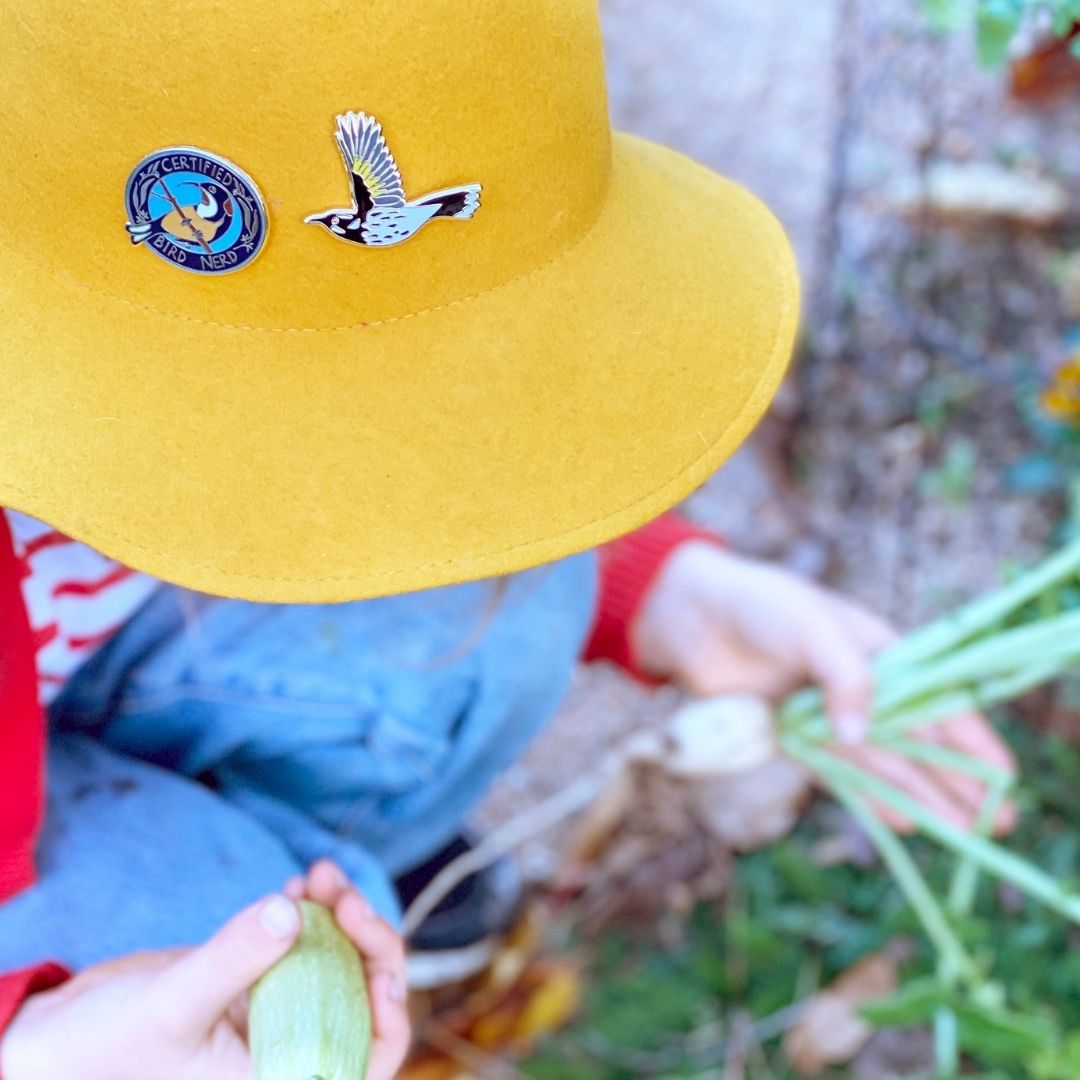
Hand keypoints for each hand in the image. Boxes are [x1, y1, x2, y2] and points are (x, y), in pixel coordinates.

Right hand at [2, 871, 409, 1079]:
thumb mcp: (170, 1003)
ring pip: (340, 964)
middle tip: (339, 890)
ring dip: (340, 915)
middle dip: (365, 940)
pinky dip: (311, 912)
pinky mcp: (259, 984)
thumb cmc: (104, 1046)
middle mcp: (289, 1051)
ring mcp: (278, 1014)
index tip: (374, 951)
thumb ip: (232, 960)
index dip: (389, 1010)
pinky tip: (301, 885)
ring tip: (319, 874)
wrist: (60, 1037)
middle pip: (364, 999)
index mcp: (279, 1078)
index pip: (367, 1056)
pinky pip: (305, 946)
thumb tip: (291, 913)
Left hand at [634, 542, 1015, 832]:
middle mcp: (862, 686)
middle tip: (994, 825)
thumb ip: (846, 676)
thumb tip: (860, 734)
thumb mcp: (811, 628)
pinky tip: (901, 822)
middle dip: (957, 781)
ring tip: (959, 835)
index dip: (972, 740)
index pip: (937, 700)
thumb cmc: (760, 606)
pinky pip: (842, 773)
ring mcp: (829, 714)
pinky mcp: (796, 736)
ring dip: (921, 796)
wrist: (694, 616)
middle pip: (918, 740)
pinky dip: (870, 796)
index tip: (1002, 778)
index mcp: (881, 651)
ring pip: (886, 762)